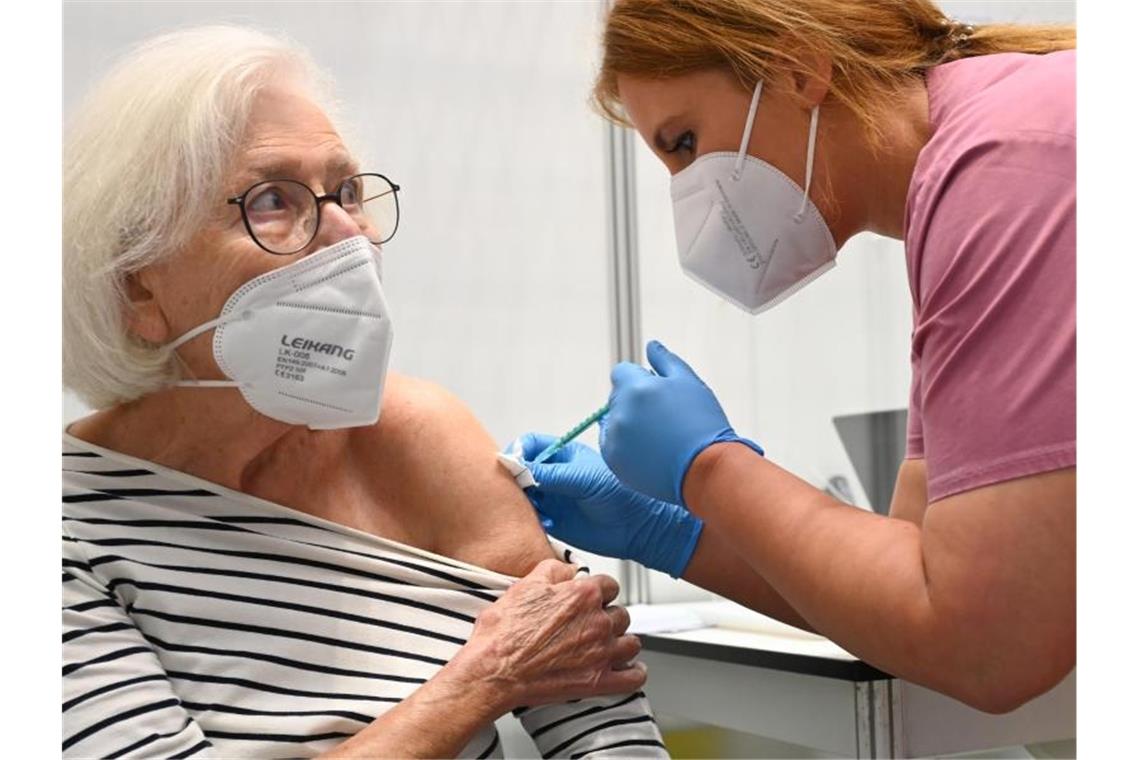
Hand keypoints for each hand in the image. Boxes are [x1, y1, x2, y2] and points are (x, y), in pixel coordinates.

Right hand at [448, 559, 644, 711]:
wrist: (494, 670)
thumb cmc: (503, 632)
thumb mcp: (525, 585)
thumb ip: (553, 571)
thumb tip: (568, 569)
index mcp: (582, 596)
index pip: (610, 585)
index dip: (600, 591)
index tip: (595, 597)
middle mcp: (597, 622)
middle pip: (621, 614)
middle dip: (608, 617)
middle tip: (592, 623)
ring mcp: (601, 653)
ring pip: (631, 643)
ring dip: (621, 642)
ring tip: (609, 644)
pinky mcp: (598, 682)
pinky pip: (633, 677)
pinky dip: (633, 673)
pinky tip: (626, 669)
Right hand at [510, 433, 703, 577]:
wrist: (638, 527)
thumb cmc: (621, 494)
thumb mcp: (584, 478)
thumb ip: (551, 473)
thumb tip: (518, 468)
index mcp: (563, 454)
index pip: (531, 444)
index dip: (518, 451)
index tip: (511, 464)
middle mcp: (555, 474)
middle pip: (521, 469)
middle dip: (514, 477)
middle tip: (517, 488)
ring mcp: (553, 497)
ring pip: (522, 494)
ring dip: (520, 500)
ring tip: (532, 507)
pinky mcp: (553, 520)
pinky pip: (530, 517)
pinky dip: (528, 519)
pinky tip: (543, 522)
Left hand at [602, 340, 763, 505]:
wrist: (706, 469)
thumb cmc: (702, 423)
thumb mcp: (690, 383)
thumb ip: (666, 361)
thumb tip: (650, 345)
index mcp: (636, 388)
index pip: (621, 372)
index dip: (640, 380)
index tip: (658, 395)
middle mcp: (620, 411)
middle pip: (618, 397)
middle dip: (635, 401)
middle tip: (665, 419)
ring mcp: (614, 438)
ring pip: (614, 422)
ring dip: (630, 424)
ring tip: (660, 438)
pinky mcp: (613, 461)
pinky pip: (612, 445)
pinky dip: (626, 446)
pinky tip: (650, 451)